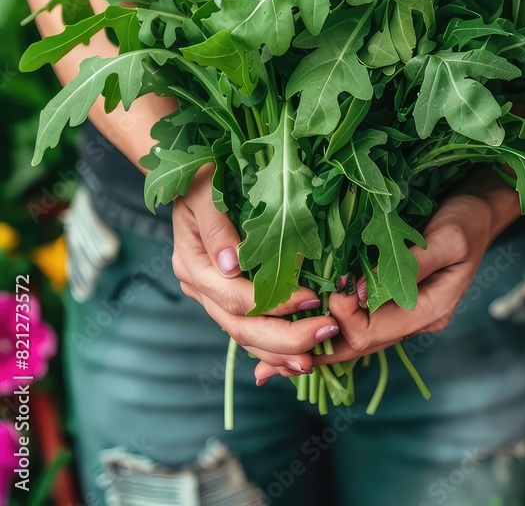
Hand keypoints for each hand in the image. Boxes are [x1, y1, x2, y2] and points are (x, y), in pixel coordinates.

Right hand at [171, 165, 339, 379]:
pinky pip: (246, 328)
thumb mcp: (205, 191)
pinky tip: (296, 355)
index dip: (274, 304)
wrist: (190, 175)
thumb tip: (231, 265)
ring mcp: (210, 294)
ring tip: (314, 357)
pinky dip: (271, 345)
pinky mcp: (224, 294)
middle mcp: (199, 286)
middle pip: (240, 327)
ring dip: (279, 351)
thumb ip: (217, 227)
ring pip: (243, 336)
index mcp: (193, 264)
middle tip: (324, 335)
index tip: (312, 300)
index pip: (235, 297)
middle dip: (284, 338)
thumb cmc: (202, 175)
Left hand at [254, 168, 520, 383]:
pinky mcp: (389, 296)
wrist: (482, 207)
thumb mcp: (448, 237)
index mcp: (429, 310)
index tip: (328, 288)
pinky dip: (325, 324)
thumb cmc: (467, 217)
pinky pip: (353, 319)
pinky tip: (293, 326)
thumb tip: (359, 291)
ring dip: (315, 341)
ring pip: (350, 338)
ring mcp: (401, 311)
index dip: (342, 318)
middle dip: (316, 342)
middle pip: (355, 345)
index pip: (372, 332)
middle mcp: (412, 319)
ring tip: (269, 354)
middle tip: (276, 335)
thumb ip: (408, 264)